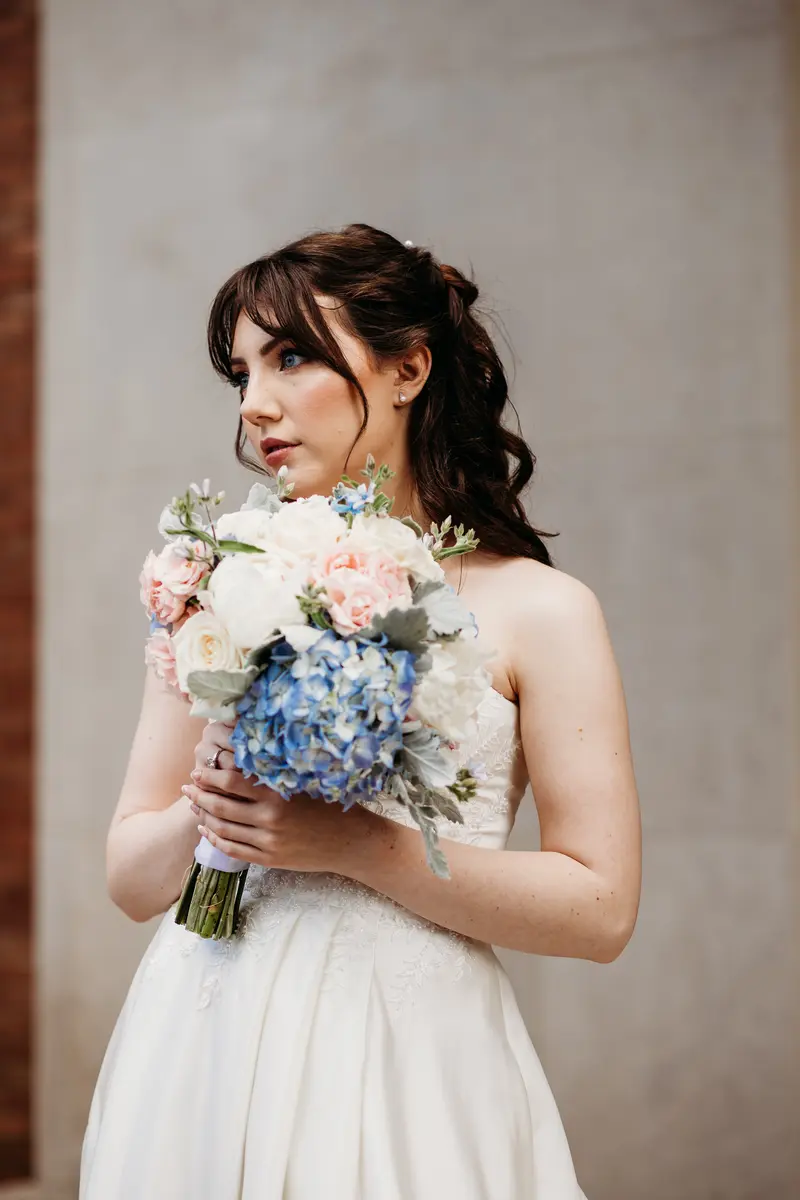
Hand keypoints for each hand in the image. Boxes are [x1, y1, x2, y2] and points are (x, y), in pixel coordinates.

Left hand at [182, 725, 375, 873]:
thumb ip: (274, 775)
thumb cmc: (329, 805)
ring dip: (203, 816)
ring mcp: (268, 842)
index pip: (231, 782)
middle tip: (187, 786)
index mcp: (277, 794)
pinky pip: (233, 850)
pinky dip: (215, 840)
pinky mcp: (269, 859)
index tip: (198, 770)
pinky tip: (206, 831)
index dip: (210, 776)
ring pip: (223, 829)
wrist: (350, 841)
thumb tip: (242, 759)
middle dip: (199, 795)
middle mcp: (269, 819)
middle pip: (221, 806)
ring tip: (193, 806)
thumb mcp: (303, 783)